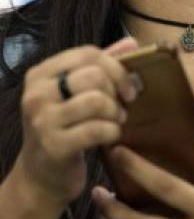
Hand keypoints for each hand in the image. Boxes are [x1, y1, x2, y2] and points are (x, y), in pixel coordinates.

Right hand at [10, 38, 138, 213]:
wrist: (41, 176)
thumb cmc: (65, 126)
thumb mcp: (76, 92)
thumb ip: (102, 65)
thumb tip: (132, 42)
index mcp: (41, 73)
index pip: (87, 53)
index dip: (116, 66)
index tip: (129, 85)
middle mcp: (36, 93)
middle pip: (93, 75)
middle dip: (116, 91)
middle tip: (121, 106)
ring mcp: (42, 121)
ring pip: (96, 101)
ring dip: (115, 112)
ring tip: (116, 120)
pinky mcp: (54, 146)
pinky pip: (97, 130)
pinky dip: (112, 131)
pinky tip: (112, 136)